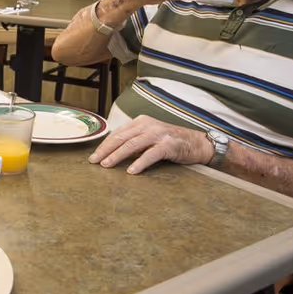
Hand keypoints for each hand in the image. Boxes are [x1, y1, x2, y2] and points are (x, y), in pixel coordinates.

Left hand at [88, 115, 212, 173]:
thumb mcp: (150, 138)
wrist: (198, 143)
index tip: (94, 156)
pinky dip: (139, 163)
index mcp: (141, 121)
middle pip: (121, 137)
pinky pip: (150, 154)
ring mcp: (159, 134)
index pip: (117, 133)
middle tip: (94, 161)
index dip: (104, 145)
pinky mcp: (169, 145)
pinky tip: (131, 171)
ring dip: (117, 156)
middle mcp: (148, 125)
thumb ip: (134, 142)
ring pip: (132, 145)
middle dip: (105, 150)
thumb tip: (113, 153)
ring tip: (106, 165)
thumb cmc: (172, 142)